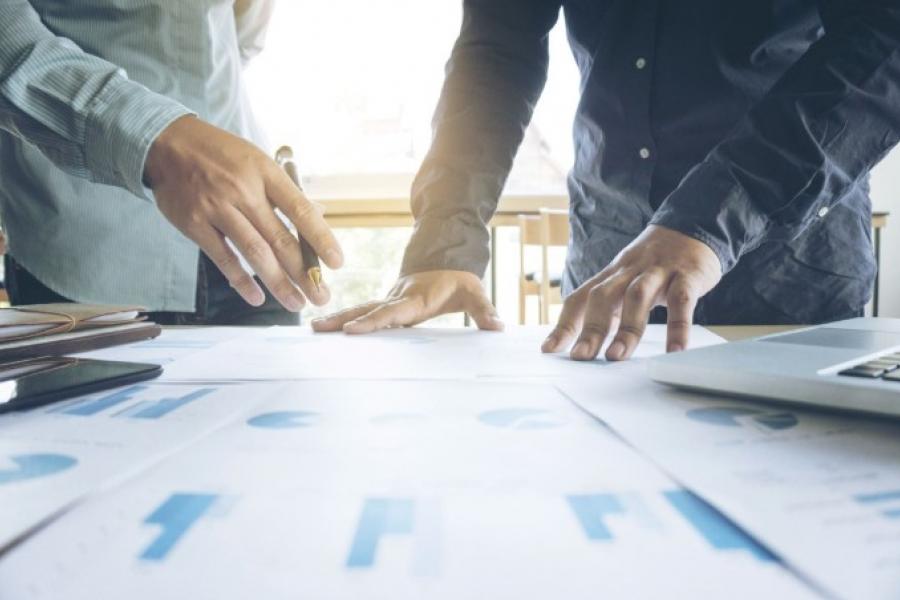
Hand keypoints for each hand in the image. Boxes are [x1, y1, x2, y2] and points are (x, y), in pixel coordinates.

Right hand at [144, 116, 342, 311]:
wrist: (166, 143)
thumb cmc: (221, 155)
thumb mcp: (257, 161)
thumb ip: (285, 191)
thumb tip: (319, 214)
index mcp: (265, 172)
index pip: (300, 209)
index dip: (321, 238)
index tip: (338, 262)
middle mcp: (243, 190)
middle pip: (280, 239)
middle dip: (304, 273)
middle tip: (321, 296)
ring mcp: (217, 207)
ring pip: (255, 253)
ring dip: (278, 282)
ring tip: (296, 303)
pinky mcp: (194, 223)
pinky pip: (223, 258)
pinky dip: (241, 280)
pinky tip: (257, 297)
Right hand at [311, 270, 502, 333]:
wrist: (447, 261)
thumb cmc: (460, 281)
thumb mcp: (475, 293)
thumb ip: (484, 310)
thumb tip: (498, 326)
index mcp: (417, 298)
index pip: (393, 312)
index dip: (374, 322)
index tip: (352, 331)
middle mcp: (398, 298)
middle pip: (367, 310)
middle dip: (343, 320)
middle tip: (318, 328)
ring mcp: (390, 300)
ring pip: (360, 309)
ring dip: (337, 319)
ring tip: (313, 328)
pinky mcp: (387, 305)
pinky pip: (363, 312)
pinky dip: (344, 320)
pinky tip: (327, 329)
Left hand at [542, 225, 721, 360]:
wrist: (693, 225)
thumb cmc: (655, 263)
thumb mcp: (627, 279)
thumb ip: (611, 308)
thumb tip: (589, 343)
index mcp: (610, 275)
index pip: (579, 298)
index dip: (563, 324)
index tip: (549, 350)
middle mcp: (629, 271)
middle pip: (603, 296)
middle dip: (590, 329)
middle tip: (581, 357)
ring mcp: (658, 271)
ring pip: (637, 297)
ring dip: (626, 328)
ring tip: (617, 357)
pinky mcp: (688, 274)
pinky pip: (682, 300)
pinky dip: (678, 326)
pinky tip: (676, 350)